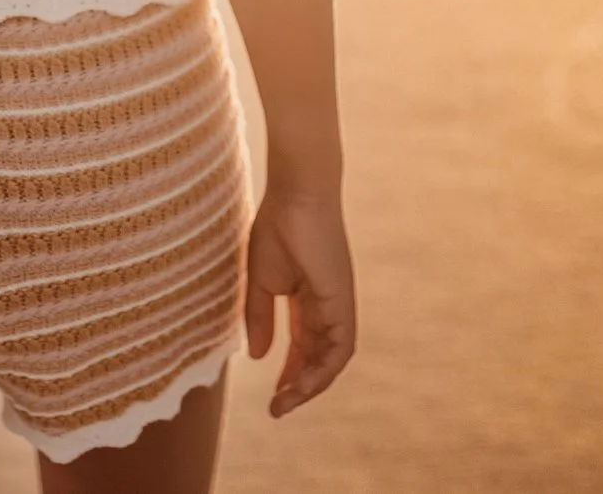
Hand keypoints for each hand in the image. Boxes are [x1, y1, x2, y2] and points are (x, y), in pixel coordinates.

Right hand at [242, 188, 355, 416]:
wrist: (296, 194)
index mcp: (307, 298)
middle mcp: (327, 305)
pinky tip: (303, 383)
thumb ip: (260, 317)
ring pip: (332, 358)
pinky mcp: (342, 301)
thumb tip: (259, 356)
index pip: (302, 345)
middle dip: (298, 385)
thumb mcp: (261, 281)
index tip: (271, 395)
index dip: (288, 371)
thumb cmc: (276, 226)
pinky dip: (324, 369)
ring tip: (286, 402)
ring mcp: (338, 304)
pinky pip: (340, 347)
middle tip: (277, 409)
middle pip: (318, 357)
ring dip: (311, 384)